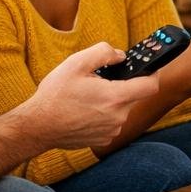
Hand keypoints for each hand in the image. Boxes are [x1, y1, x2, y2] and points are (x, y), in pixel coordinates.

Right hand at [16, 42, 160, 149]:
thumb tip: (121, 55)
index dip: (153, 73)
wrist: (38, 127)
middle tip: (102, 79)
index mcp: (115, 97)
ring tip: (89, 96)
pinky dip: (104, 114)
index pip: (151, 85)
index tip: (149, 67)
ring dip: (112, 100)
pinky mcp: (104, 139)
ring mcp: (112, 130)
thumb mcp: (76, 63)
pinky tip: (85, 110)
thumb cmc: (55, 95)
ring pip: (122, 109)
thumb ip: (104, 52)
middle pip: (134, 96)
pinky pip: (112, 122)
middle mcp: (118, 117)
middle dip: (123, 85)